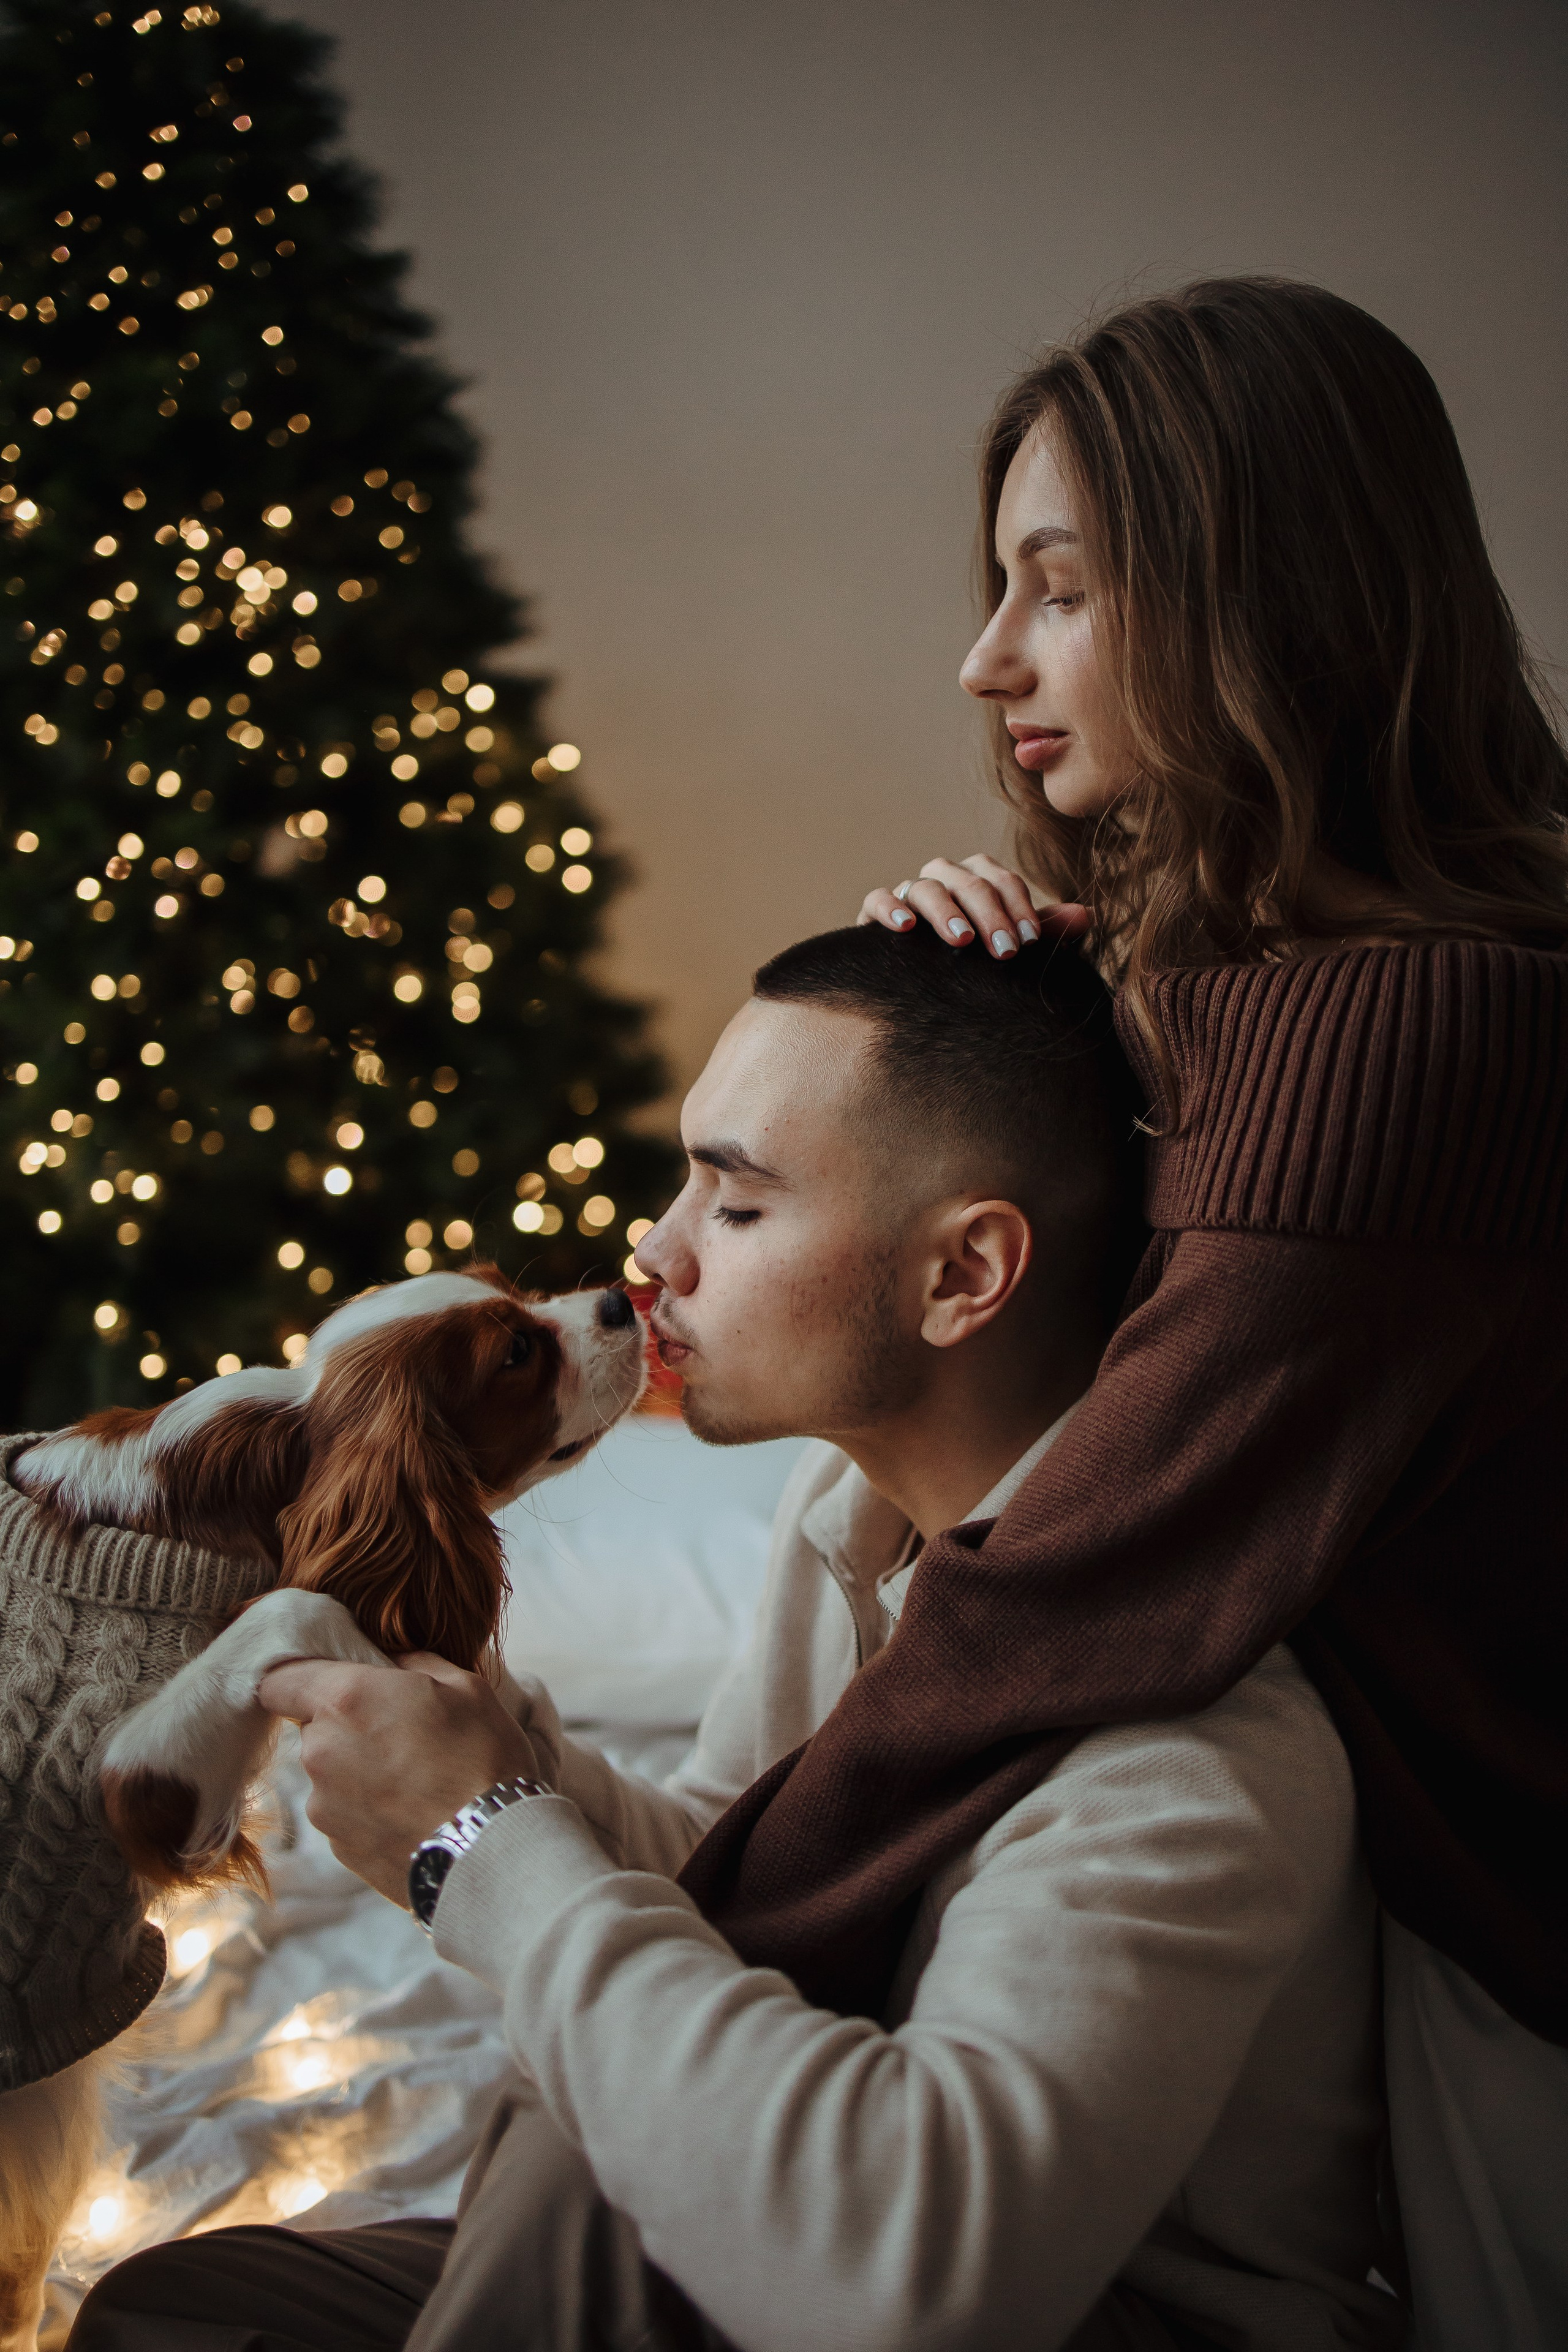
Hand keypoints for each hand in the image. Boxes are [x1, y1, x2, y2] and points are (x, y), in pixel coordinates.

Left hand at [258, 1652, 543, 1906]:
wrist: (492, 1852)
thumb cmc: (483, 1759)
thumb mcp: (465, 1687)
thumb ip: (415, 1663)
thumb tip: (393, 1662)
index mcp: (345, 1700)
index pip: (280, 1680)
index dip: (301, 1679)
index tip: (332, 1682)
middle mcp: (320, 1751)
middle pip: (313, 1727)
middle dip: (348, 1725)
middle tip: (403, 1732)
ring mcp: (324, 1806)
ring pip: (329, 1773)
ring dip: (359, 1769)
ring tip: (416, 1781)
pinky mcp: (338, 1848)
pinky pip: (344, 1814)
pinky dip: (370, 1810)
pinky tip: (413, 1813)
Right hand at [859, 853, 1090, 958]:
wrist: (922, 989)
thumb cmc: (975, 963)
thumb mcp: (1010, 946)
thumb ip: (1043, 931)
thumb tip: (1086, 916)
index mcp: (979, 880)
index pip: (1001, 878)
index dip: (1018, 906)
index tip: (1030, 942)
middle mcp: (945, 880)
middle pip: (968, 880)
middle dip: (990, 914)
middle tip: (1005, 952)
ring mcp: (909, 893)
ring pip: (926, 886)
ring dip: (946, 911)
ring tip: (962, 941)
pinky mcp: (874, 913)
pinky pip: (877, 898)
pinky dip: (889, 907)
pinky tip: (905, 927)